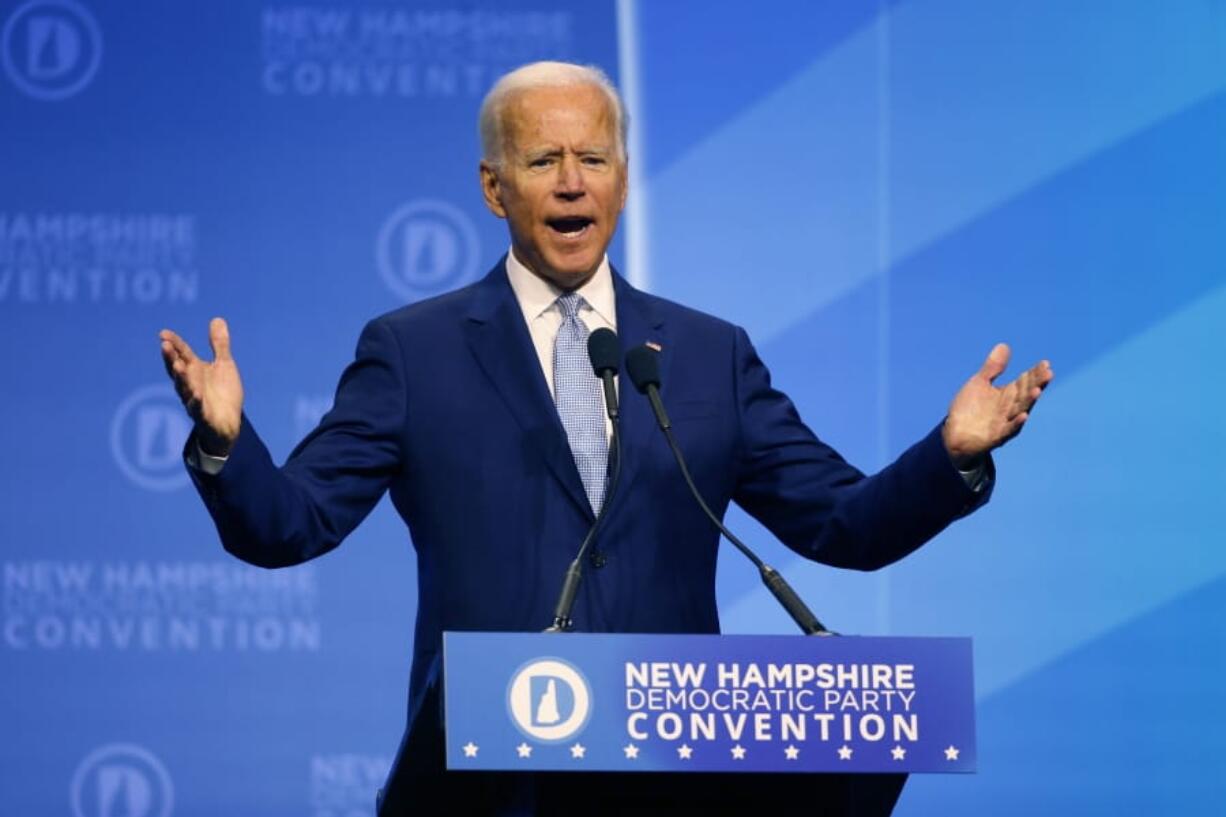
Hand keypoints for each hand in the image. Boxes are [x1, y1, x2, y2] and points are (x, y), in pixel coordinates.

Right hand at [159, 317, 243, 455]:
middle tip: (165, 345)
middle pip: (178, 370)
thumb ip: (219, 344)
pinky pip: (198, 409)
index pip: (182, 354)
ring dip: (181, 378)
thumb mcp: (224, 365)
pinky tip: (197, 395)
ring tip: (178, 366)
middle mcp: (190, 384)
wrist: (228, 423)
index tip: (164, 333)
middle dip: (171, 358)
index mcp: (194, 371)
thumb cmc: (223, 392)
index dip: (174, 344)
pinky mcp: (203, 416)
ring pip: (185, 389)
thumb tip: (217, 319)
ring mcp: (195, 400)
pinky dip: (197, 402)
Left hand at [942, 343, 1052, 466]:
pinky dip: (1016, 423)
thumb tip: (1004, 345)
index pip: (1024, 381)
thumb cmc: (969, 408)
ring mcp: (1004, 422)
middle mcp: (1010, 408)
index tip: (1045, 363)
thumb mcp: (979, 383)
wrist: (955, 434)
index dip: (1035, 373)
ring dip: (1029, 401)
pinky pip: (1008, 430)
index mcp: (1008, 394)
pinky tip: (1023, 416)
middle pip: (1026, 394)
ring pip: (1020, 410)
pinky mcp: (996, 436)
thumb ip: (993, 368)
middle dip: (1037, 384)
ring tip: (1038, 390)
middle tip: (1048, 373)